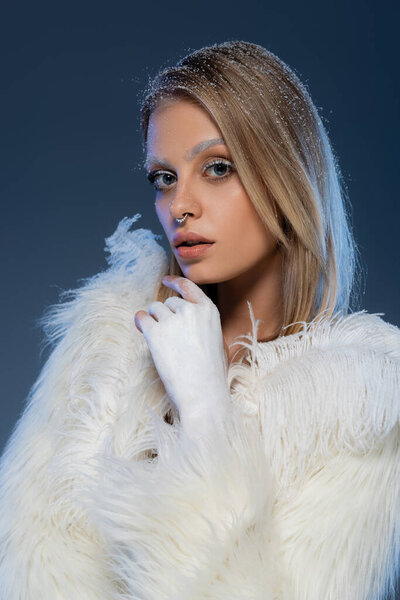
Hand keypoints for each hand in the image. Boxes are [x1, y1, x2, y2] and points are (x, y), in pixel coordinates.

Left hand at [134, 275, 230, 429]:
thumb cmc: (212, 373)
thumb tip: (186, 319)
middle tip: (166, 331)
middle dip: (165, 314)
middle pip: (169, 302)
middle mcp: (190, 311)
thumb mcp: (218, 341)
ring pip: (154, 309)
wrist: (202, 392)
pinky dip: (140, 322)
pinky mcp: (155, 333)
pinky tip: (141, 328)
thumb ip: (203, 325)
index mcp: (208, 311)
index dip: (175, 283)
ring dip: (153, 320)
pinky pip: (141, 318)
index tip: (166, 281)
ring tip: (160, 339)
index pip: (189, 287)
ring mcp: (172, 320)